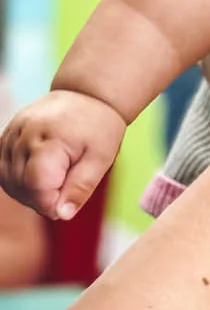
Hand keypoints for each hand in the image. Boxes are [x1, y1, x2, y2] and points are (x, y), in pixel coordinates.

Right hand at [0, 90, 125, 220]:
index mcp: (51, 139)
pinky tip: (38, 176)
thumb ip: (81, 188)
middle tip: (65, 191)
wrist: (87, 95)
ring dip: (27, 191)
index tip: (67, 200)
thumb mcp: (101, 159)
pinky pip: (3, 168)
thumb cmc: (98, 127)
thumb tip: (61, 215)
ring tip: (54, 183)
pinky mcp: (7, 135)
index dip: (50, 202)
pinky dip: (17, 180)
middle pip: (20, 185)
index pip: (37, 186)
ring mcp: (13, 133)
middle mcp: (26, 134)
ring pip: (8, 179)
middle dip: (41, 199)